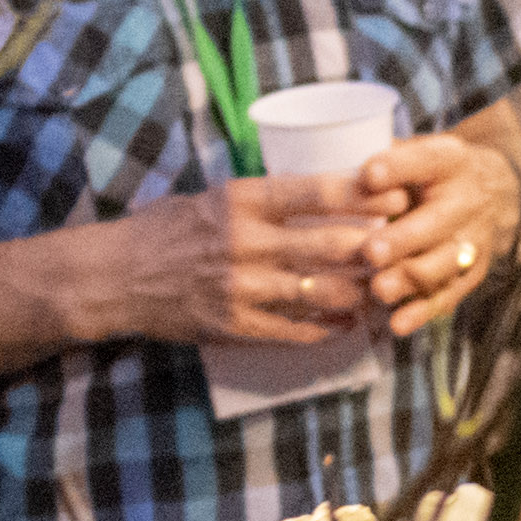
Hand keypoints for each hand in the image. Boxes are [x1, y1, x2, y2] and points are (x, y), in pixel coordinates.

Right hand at [94, 171, 384, 347]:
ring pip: (322, 292)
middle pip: (330, 245)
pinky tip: (349, 322)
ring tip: (384, 286)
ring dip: (361, 291)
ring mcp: (241, 289)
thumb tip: (319, 189)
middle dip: (376, 246)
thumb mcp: (211, 196)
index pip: (314, 192)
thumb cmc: (165, 229)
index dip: (364, 194)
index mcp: (240, 201)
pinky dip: (329, 329)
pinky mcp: (235, 327)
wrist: (116, 277)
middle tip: (405, 245)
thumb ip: (261, 198)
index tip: (398, 193)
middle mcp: (244, 244)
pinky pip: (296, 331)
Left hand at [355, 123, 520, 333]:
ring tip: (379, 290)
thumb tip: (331, 172)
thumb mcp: (415, 152)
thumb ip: (382, 162)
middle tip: (370, 252)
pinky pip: (448, 295)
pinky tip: (398, 324)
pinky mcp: (472, 274)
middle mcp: (466, 200)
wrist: (493, 193)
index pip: (426, 159)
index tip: (369, 175)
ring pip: (442, 264)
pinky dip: (422, 312)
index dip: (398, 167)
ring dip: (409, 279)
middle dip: (403, 239)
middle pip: (436, 222)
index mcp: (449, 160)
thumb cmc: (432, 173)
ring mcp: (472, 240)